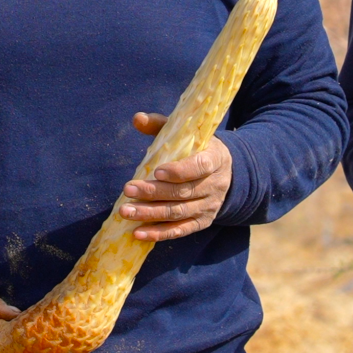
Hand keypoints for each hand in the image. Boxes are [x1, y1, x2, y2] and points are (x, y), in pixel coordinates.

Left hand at [117, 112, 231, 241]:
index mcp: (215, 158)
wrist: (227, 172)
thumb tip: (137, 119)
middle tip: (127, 190)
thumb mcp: (186, 134)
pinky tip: (138, 233)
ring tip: (126, 212)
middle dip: (153, 193)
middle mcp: (215, 185)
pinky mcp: (202, 222)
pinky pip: (180, 231)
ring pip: (178, 212)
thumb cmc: (197, 149)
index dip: (179, 171)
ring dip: (150, 214)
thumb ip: (160, 125)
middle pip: (183, 192)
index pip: (200, 166)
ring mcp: (209, 206)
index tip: (157, 171)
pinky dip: (159, 234)